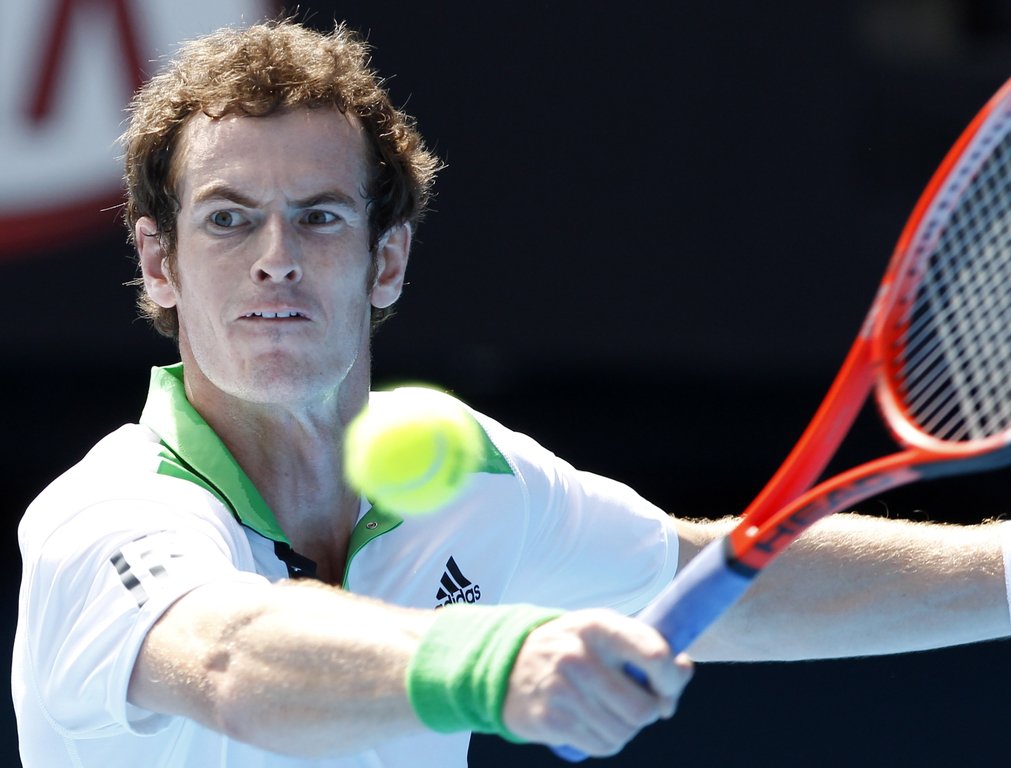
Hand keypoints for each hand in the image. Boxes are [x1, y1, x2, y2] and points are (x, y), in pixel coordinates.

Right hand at [501, 609, 692, 756]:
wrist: (509, 664)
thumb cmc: (572, 647)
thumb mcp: (605, 633)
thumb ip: (647, 647)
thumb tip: (685, 670)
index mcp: (598, 626)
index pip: (655, 655)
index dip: (672, 679)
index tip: (668, 687)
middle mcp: (578, 656)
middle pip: (643, 708)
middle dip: (649, 712)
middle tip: (639, 705)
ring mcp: (562, 690)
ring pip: (624, 731)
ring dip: (627, 729)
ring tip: (611, 712)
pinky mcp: (551, 720)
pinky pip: (602, 746)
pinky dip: (607, 741)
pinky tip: (594, 723)